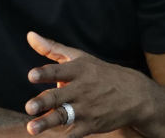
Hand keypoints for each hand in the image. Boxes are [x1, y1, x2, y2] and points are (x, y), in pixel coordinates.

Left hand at [24, 32, 150, 136]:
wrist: (136, 96)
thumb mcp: (79, 57)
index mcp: (78, 70)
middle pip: (59, 96)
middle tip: (29, 107)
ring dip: (47, 122)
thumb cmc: (100, 73)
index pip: (58, 71)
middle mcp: (81, 89)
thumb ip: (52, 48)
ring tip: (31, 128)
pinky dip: (66, 136)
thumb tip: (29, 35)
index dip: (45, 73)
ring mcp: (87, 108)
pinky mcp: (92, 125)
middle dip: (43, 102)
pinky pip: (76, 132)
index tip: (31, 76)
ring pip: (64, 116)